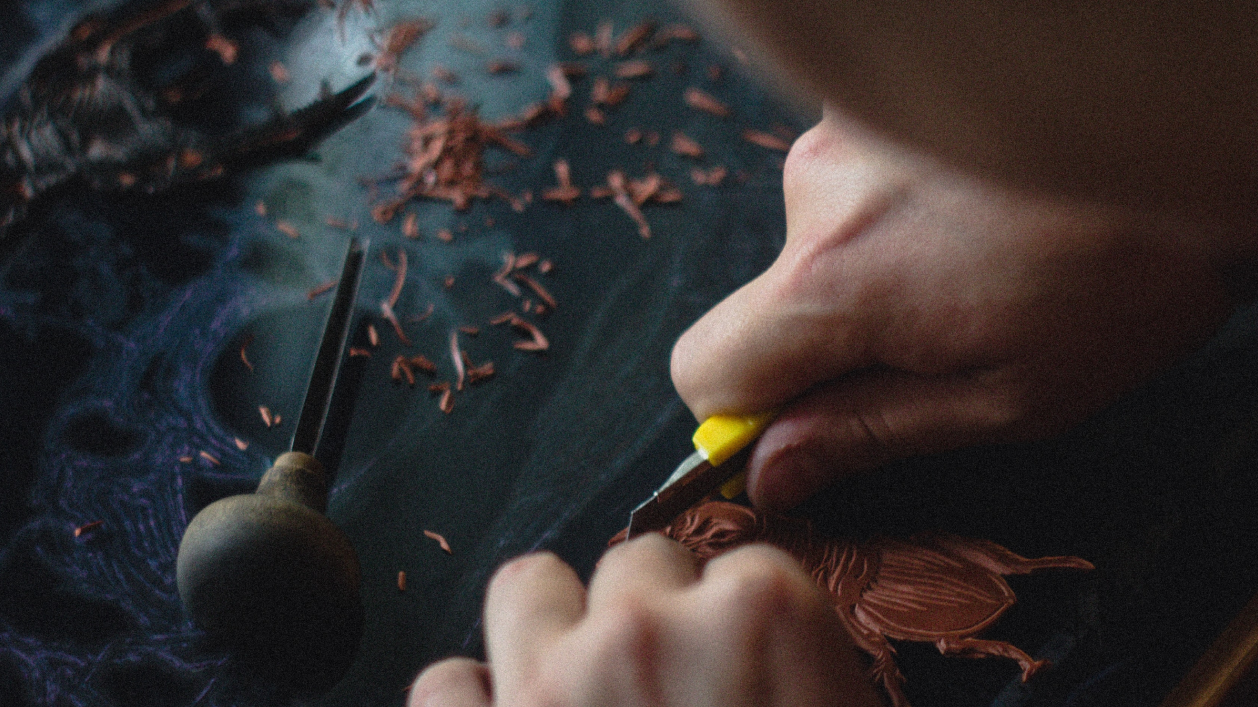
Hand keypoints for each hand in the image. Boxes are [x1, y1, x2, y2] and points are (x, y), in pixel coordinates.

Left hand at [407, 536, 882, 706]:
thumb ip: (811, 666)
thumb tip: (778, 649)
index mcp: (764, 613)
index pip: (745, 565)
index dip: (745, 626)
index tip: (750, 676)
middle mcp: (648, 627)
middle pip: (638, 564)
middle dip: (656, 619)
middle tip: (678, 695)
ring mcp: (551, 684)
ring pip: (529, 588)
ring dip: (556, 631)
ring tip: (586, 693)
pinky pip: (446, 683)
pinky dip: (477, 704)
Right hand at [673, 111, 1257, 510]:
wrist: (1206, 135)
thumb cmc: (1129, 282)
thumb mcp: (1006, 399)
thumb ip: (869, 434)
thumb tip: (771, 472)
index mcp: (837, 282)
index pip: (705, 366)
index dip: (745, 411)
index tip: (810, 424)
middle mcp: (819, 190)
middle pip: (772, 296)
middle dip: (840, 329)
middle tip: (954, 334)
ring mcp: (851, 126)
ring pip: (822, 232)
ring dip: (883, 258)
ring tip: (993, 260)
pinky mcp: (886, 91)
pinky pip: (862, 174)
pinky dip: (909, 200)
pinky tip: (993, 206)